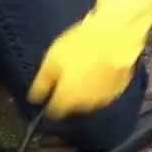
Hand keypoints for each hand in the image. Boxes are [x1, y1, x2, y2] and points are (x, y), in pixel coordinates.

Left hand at [29, 0, 151, 118]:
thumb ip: (42, 83)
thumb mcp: (52, 60)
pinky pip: (104, 92)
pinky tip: (99, 70)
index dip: (50, 105)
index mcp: (66, 101)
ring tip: (85, 70)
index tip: (50, 94)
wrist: (116, 38)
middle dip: (68, 95)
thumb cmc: (81, 46)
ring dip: (84, 91)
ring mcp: (102, 100)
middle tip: (69, 75)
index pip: (54, 113)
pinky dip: (100, 85)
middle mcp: (83, 106)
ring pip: (88, 100)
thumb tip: (34, 99)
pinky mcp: (117, 91)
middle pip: (71, 106)